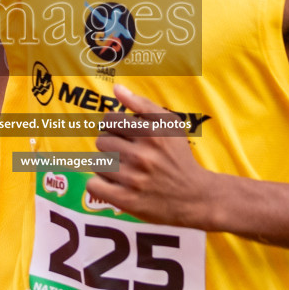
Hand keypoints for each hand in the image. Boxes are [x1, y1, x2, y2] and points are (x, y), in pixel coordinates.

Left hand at [88, 84, 226, 227]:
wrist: (195, 197)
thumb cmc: (178, 157)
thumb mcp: (169, 125)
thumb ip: (143, 104)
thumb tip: (116, 88)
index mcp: (152, 133)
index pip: (110, 118)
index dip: (115, 125)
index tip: (125, 134)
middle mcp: (143, 155)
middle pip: (101, 140)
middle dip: (111, 145)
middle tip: (125, 154)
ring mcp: (134, 179)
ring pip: (96, 162)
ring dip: (107, 165)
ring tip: (123, 170)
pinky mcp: (127, 201)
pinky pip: (93, 184)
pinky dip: (100, 184)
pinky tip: (115, 184)